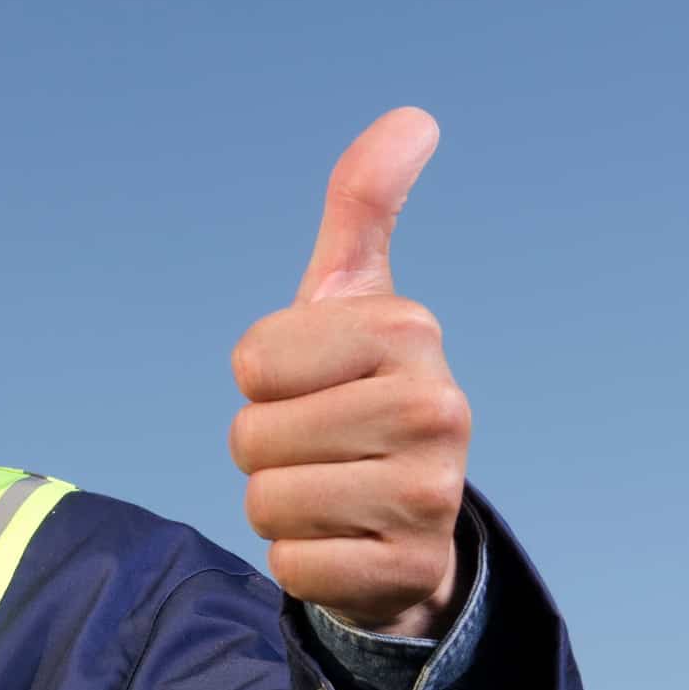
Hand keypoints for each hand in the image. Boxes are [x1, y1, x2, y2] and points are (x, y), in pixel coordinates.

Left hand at [227, 107, 470, 636]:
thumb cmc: (360, 392)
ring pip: (266, 502)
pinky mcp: (408, 573)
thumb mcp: (354, 299)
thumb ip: (363, 207)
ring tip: (334, 492)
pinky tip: (346, 544)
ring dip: (280, 505)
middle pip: (251, 436)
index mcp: (410, 333)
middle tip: (323, 446)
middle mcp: (437, 410)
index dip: (263, 380)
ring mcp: (430, 497)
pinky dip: (300, 561)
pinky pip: (289, 566)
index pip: (252, 361)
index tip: (315, 383)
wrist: (410, 521)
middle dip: (266, 447)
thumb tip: (414, 116)